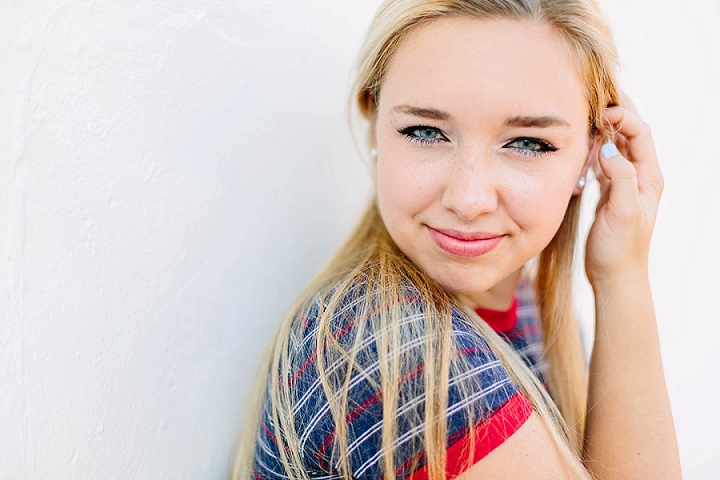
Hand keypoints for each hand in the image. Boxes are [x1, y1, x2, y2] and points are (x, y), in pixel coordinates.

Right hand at [584, 96, 663, 286]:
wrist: (615, 276)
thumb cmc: (620, 248)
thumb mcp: (622, 212)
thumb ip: (619, 177)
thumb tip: (608, 147)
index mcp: (648, 177)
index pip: (640, 133)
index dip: (623, 115)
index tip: (600, 108)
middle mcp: (640, 176)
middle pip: (631, 133)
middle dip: (616, 111)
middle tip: (595, 93)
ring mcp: (626, 183)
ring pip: (617, 144)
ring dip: (604, 127)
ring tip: (585, 111)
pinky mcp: (611, 192)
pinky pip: (604, 160)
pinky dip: (594, 146)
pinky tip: (580, 142)